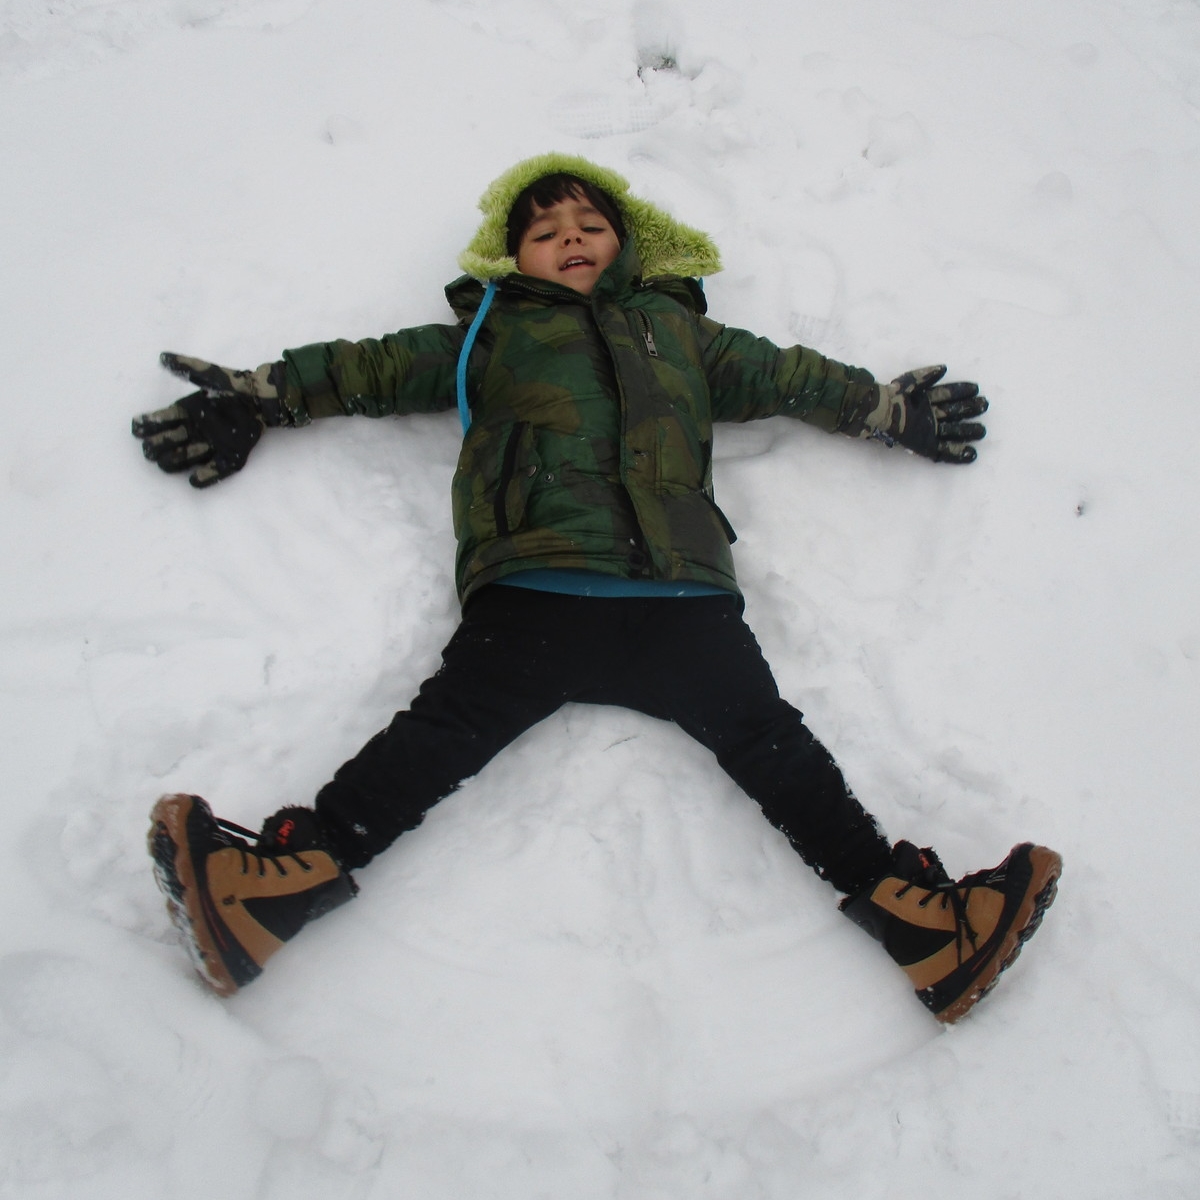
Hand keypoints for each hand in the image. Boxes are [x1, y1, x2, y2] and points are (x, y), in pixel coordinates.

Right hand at [132, 353, 287, 487]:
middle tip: (151, 447)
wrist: (261, 400)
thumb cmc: (232, 387)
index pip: (159, 422)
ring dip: (175, 459)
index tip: (139, 428)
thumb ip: (187, 367)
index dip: (147, 426)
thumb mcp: (209, 375)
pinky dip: (203, 478)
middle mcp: (194, 432)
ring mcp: (210, 446)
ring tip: (173, 455)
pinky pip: (212, 472)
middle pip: (165, 444)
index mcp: (186, 414)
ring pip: (183, 459)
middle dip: (155, 446)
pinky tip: (195, 478)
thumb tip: (162, 357)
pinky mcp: (227, 458)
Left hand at [872, 365, 987, 463]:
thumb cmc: (891, 399)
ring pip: (953, 431)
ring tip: (982, 431)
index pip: (948, 394)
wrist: (877, 416)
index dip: (961, 390)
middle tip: (984, 405)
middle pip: (954, 412)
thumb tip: (944, 368)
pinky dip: (957, 453)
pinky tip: (971, 454)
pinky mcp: (925, 446)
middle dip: (969, 409)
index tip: (975, 388)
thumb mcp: (908, 383)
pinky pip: (944, 451)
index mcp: (926, 400)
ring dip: (968, 431)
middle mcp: (930, 415)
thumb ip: (926, 376)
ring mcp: (928, 431)